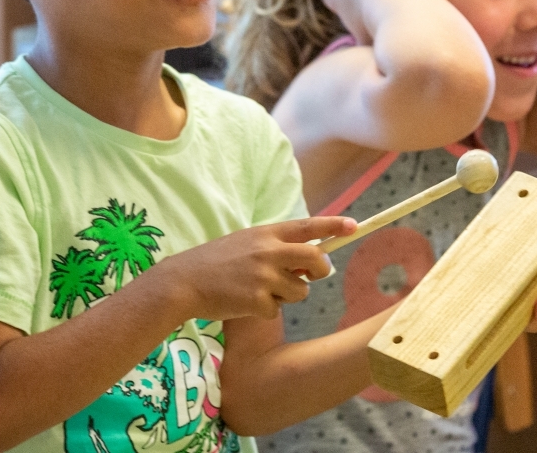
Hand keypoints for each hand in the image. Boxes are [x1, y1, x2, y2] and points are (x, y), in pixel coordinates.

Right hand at [160, 216, 355, 321]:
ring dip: (288, 295)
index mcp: (266, 233)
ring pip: (300, 290)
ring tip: (261, 290)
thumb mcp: (246, 243)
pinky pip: (277, 309)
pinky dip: (266, 310)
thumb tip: (309, 261)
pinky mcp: (257, 300)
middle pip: (316, 259)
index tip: (354, 225)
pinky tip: (245, 303)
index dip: (334, 225)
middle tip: (313, 276)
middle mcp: (269, 251)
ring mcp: (264, 276)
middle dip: (321, 270)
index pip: (308, 226)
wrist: (182, 282)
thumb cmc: (215, 262)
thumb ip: (276, 247)